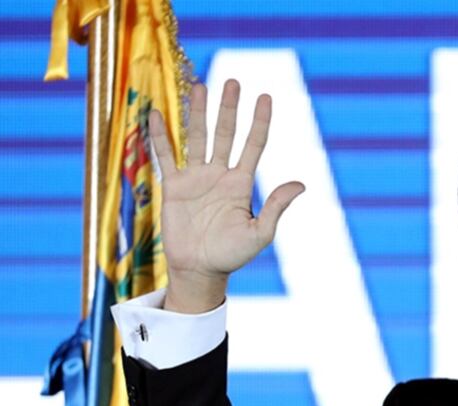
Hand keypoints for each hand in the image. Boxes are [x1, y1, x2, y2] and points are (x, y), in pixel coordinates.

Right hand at [149, 79, 304, 312]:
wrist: (199, 271)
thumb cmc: (231, 255)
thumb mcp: (259, 233)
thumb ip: (276, 207)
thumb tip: (300, 184)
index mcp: (241, 183)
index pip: (253, 145)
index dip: (259, 122)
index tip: (266, 97)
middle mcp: (219, 174)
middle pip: (225, 134)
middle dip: (229, 109)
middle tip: (233, 82)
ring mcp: (196, 178)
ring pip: (197, 138)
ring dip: (199, 113)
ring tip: (201, 87)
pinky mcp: (173, 187)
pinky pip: (165, 156)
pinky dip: (160, 136)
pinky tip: (157, 114)